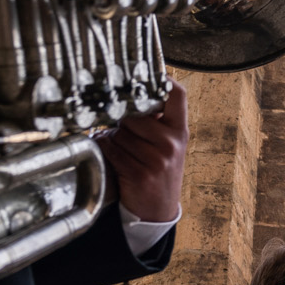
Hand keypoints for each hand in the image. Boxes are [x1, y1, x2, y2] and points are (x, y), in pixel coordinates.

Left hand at [100, 78, 186, 222]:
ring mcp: (157, 160)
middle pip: (134, 114)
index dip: (162, 79)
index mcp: (180, 131)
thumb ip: (156, 121)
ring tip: (117, 147)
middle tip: (120, 129)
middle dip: (121, 121)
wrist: (158, 210)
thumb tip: (126, 94)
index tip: (146, 74)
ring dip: (110, 137)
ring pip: (119, 133)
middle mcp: (172, 143)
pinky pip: (111, 150)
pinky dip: (104, 150)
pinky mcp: (139, 174)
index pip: (177, 95)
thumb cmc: (159, 170)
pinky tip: (109, 155)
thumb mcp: (167, 145)